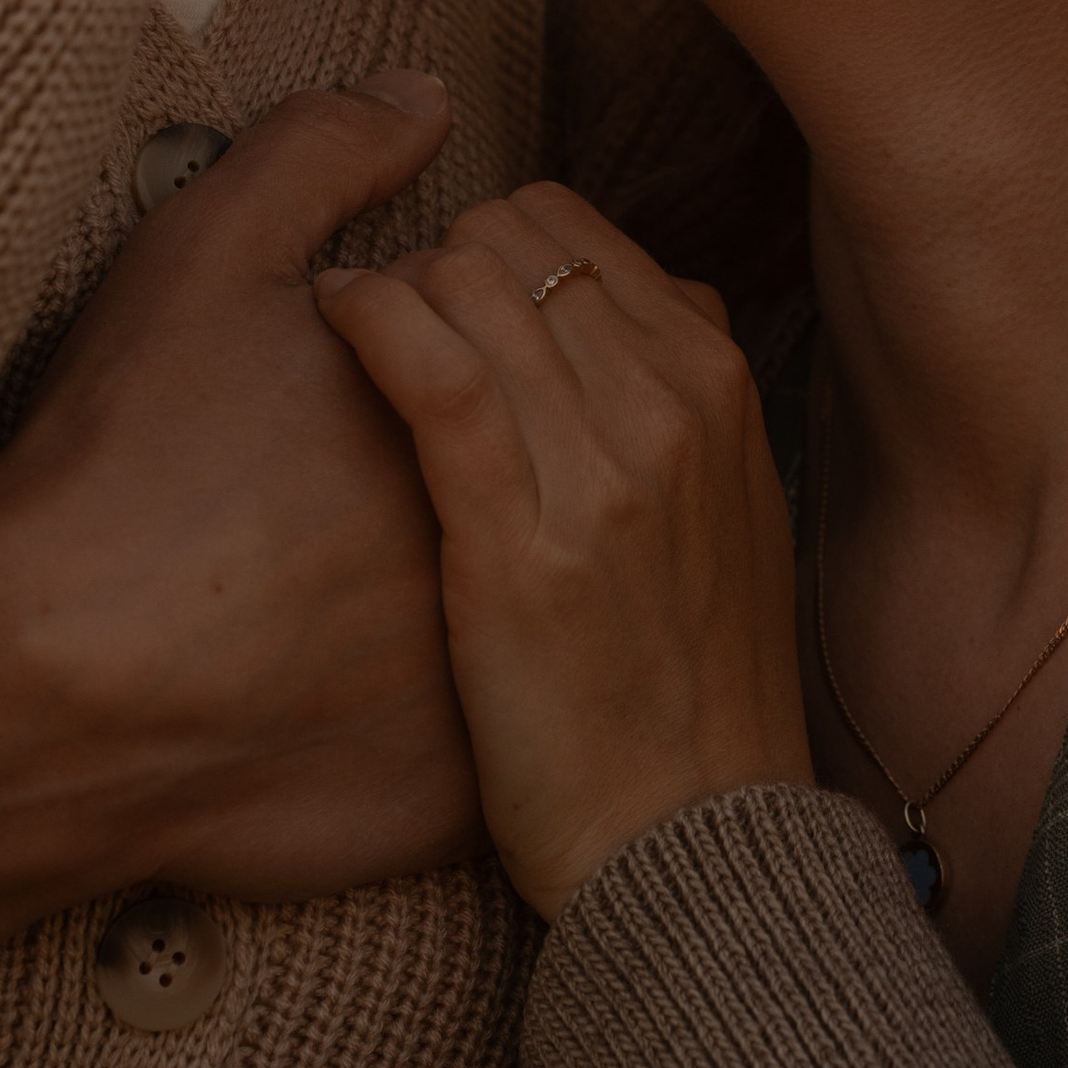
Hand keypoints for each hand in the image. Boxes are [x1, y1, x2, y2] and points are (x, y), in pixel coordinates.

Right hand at [0, 78, 484, 992]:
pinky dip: (440, 711)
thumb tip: (427, 96)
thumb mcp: (209, 256)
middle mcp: (517, 538)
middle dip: (479, 464)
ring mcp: (497, 678)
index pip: (524, 356)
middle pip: (544, 473)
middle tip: (345, 493)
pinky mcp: (456, 798)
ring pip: (530, 612)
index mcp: (480, 411)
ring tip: (355, 579)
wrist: (38, 696)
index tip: (343, 395)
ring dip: (480, 584)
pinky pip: (481, 743)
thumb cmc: (124, 463)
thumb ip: (325, 151)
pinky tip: (359, 684)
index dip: (434, 355)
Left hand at [318, 184, 810, 923]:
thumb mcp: (735, 514)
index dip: (489, 243)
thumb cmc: (692, 685)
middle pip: (514, 238)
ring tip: (346, 329)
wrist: (690, 839)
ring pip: (469, 280)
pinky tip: (331, 320)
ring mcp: (598, 468)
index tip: (443, 293)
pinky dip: (367, 317)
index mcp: (717, 383)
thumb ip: (683, 398)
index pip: (576, 227)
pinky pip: (430, 369)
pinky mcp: (514, 540)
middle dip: (434, 256)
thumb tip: (626, 304)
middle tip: (387, 321)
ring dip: (391, 285)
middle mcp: (669, 402)